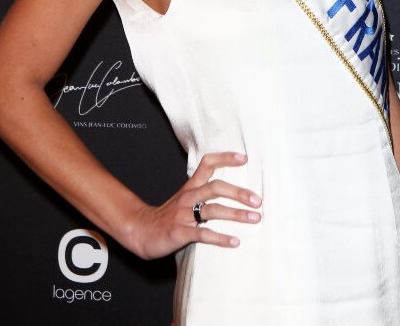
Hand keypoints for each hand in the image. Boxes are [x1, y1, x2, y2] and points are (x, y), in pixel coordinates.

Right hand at [129, 152, 261, 259]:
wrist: (141, 230)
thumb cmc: (168, 215)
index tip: (244, 158)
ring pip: (213, 210)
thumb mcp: (185, 198)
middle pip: (216, 187)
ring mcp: (184, 214)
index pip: (207, 164)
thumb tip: (231, 189)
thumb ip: (203, 191)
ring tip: (254, 218)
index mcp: (190, 186)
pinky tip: (235, 242)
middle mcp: (188, 197)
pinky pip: (203, 234)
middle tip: (258, 200)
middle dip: (238, 193)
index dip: (225, 158)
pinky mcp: (180, 232)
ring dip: (236, 214)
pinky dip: (220, 238)